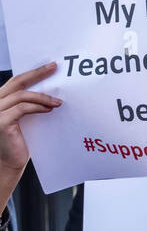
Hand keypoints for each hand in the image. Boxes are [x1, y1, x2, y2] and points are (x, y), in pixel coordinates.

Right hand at [0, 63, 60, 205]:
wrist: (9, 164)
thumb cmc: (18, 144)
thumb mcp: (25, 120)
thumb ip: (30, 106)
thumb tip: (51, 95)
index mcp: (2, 98)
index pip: (17, 81)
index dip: (34, 73)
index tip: (50, 67)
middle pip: (18, 82)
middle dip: (38, 74)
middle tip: (54, 70)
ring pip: (22, 96)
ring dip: (42, 97)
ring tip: (58, 102)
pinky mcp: (2, 121)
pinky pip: (23, 109)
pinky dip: (37, 107)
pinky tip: (49, 110)